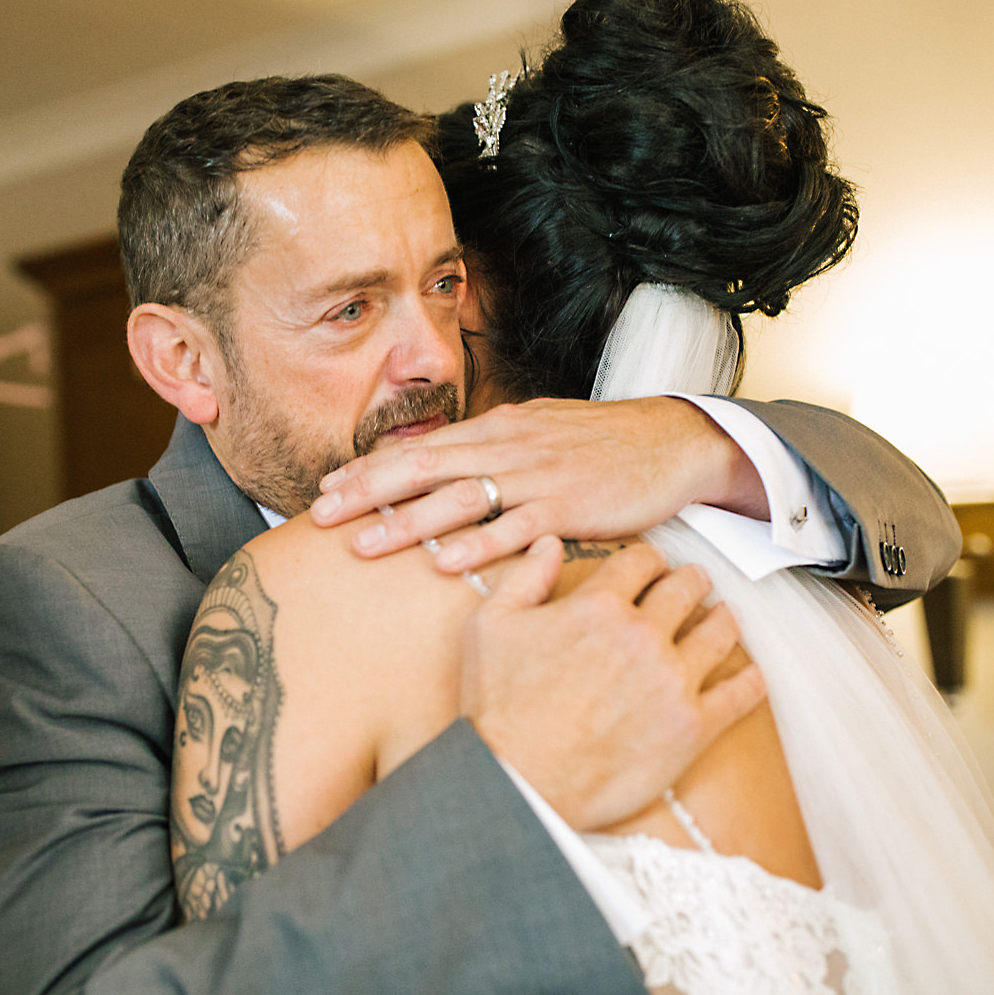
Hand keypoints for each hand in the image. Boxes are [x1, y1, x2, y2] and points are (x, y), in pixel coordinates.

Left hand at [310, 397, 763, 571]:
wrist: (672, 441)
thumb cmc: (601, 445)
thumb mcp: (536, 434)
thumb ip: (489, 451)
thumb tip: (440, 466)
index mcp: (497, 430)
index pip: (419, 448)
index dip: (369, 469)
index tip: (326, 489)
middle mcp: (508, 447)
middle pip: (423, 467)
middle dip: (367, 492)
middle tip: (320, 515)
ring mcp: (538, 477)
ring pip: (459, 498)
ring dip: (407, 522)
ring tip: (363, 545)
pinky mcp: (569, 507)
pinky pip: (515, 529)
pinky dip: (478, 546)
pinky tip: (443, 564)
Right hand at [459, 536, 765, 831]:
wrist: (518, 782)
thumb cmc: (496, 708)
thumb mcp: (489, 627)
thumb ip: (524, 578)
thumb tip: (548, 544)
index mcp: (598, 607)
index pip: (641, 562)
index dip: (649, 558)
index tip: (653, 564)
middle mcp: (643, 636)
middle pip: (685, 590)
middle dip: (692, 580)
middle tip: (696, 582)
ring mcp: (673, 681)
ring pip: (719, 633)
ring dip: (723, 619)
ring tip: (725, 617)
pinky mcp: (692, 727)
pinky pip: (740, 694)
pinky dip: (750, 680)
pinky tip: (751, 675)